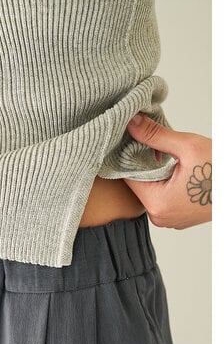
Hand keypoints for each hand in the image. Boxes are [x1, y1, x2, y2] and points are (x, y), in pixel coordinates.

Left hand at [123, 113, 211, 229]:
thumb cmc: (222, 170)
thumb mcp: (188, 147)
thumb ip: (156, 136)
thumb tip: (132, 123)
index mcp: (158, 204)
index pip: (129, 177)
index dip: (129, 157)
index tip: (132, 140)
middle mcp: (160, 217)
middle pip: (138, 185)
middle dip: (142, 164)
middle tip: (150, 144)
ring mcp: (170, 220)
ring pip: (150, 191)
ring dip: (154, 172)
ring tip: (164, 156)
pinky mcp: (178, 218)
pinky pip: (162, 197)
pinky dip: (164, 183)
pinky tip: (173, 169)